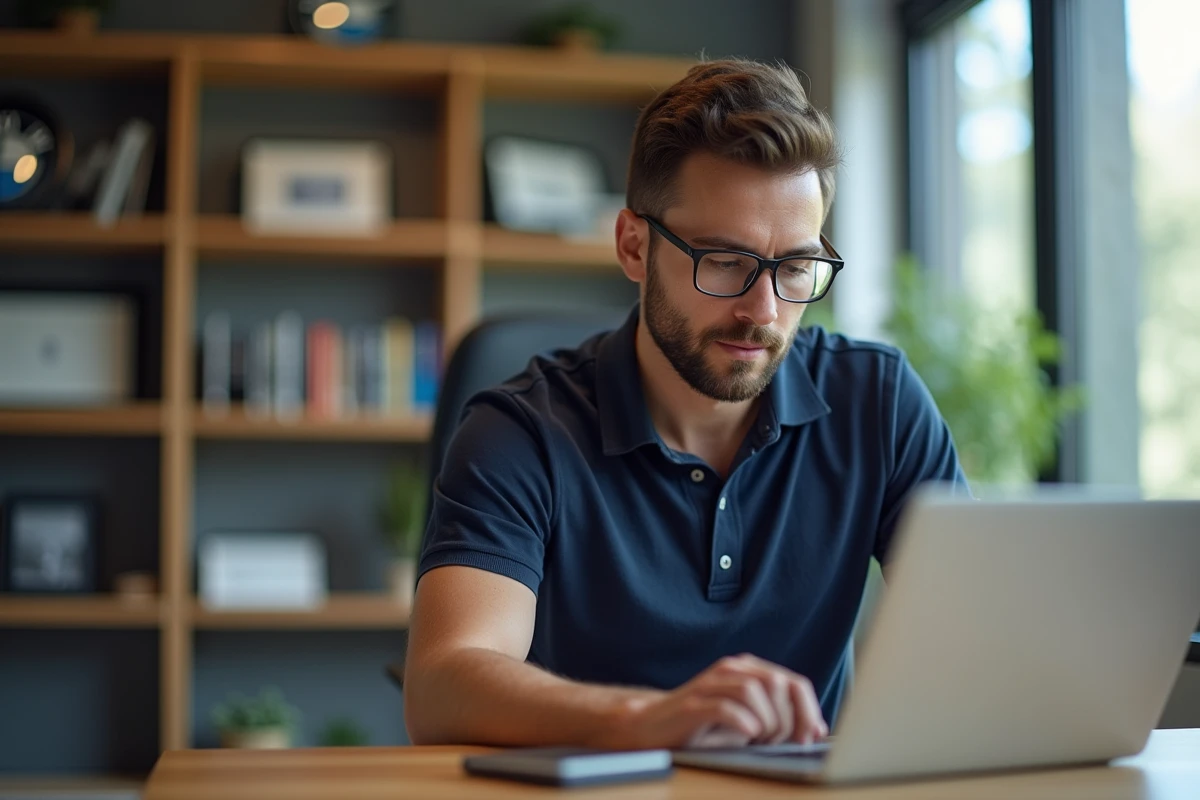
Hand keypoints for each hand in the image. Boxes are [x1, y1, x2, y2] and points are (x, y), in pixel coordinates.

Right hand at [603, 654, 827, 748]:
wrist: (651, 728)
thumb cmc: (703, 728)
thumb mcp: (747, 722)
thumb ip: (779, 719)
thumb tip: (817, 731)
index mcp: (748, 671)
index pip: (794, 683)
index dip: (809, 711)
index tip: (812, 737)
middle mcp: (731, 670)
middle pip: (778, 685)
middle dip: (788, 720)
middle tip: (778, 744)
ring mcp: (710, 684)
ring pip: (756, 691)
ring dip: (767, 723)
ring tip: (759, 741)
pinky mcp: (693, 704)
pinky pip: (727, 707)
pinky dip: (744, 723)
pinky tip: (746, 736)